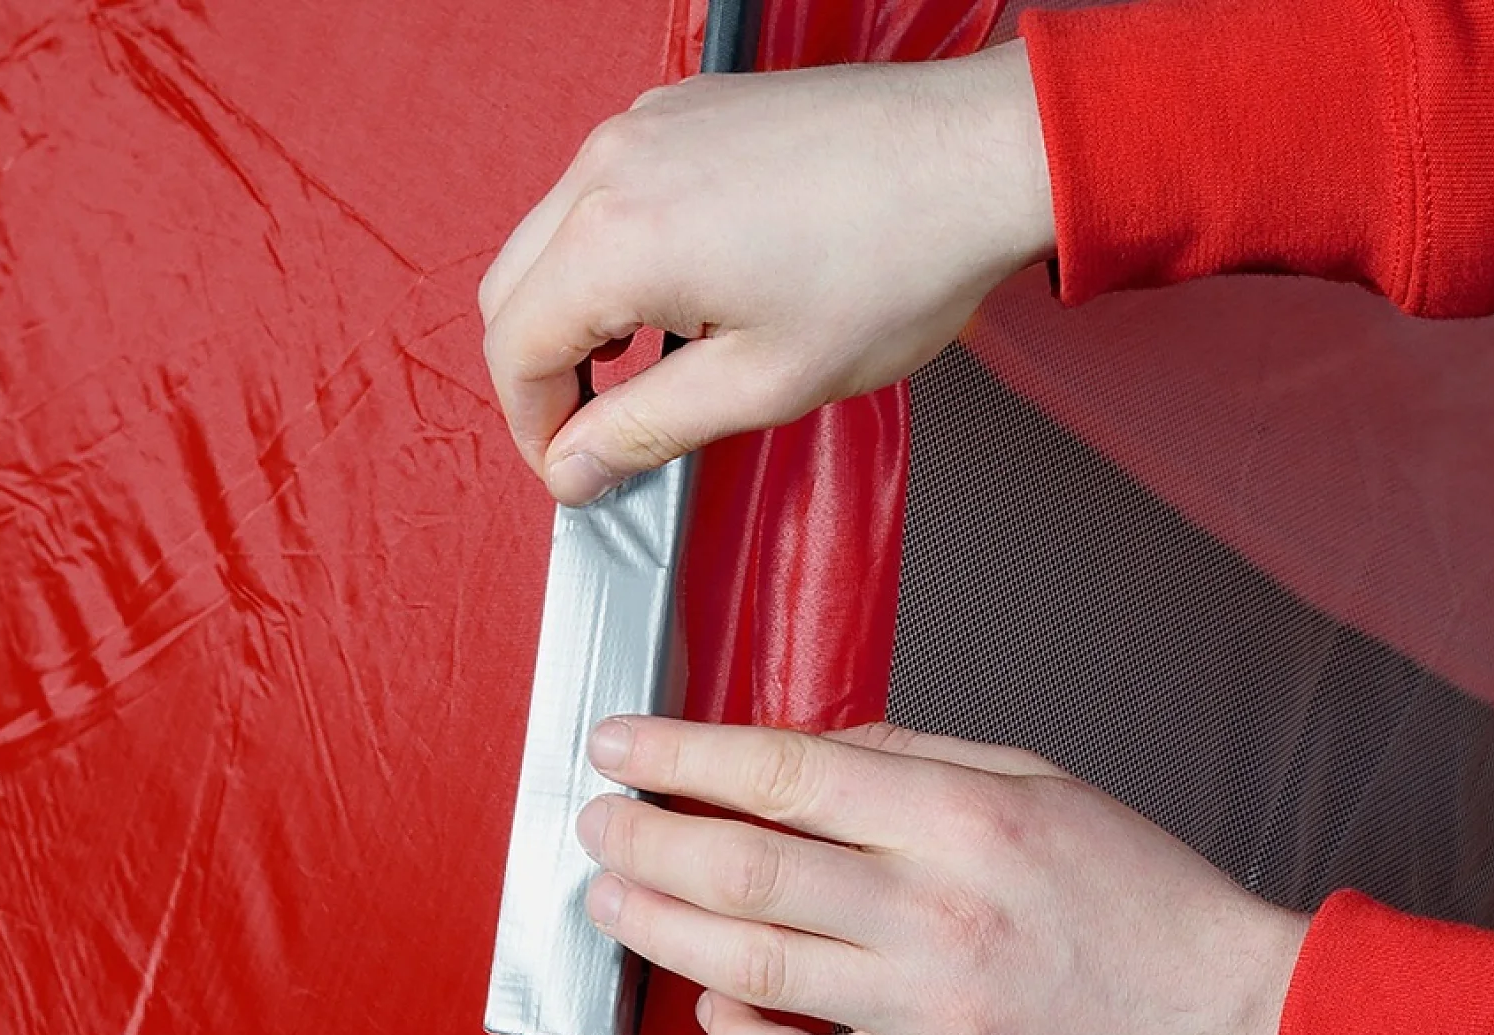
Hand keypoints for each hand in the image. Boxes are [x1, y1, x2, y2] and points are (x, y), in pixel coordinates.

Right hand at [479, 42, 1053, 504]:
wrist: (982, 157)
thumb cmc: (899, 260)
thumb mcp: (764, 383)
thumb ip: (647, 430)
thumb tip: (576, 466)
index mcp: (618, 238)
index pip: (514, 349)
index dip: (533, 427)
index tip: (574, 465)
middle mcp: (611, 166)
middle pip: (511, 288)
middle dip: (541, 371)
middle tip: (601, 429)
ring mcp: (644, 126)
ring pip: (552, 236)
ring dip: (576, 310)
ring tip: (648, 365)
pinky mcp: (681, 109)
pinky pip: (604, 191)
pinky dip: (613, 253)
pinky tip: (682, 293)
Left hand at [577, 717, 1310, 1034]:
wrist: (1227, 1023)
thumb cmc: (1135, 896)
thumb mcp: (1036, 779)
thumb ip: (913, 753)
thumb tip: (799, 748)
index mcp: (962, 818)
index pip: (784, 771)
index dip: (682, 754)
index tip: (622, 745)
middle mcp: (938, 912)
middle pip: (745, 867)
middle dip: (644, 839)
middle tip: (597, 823)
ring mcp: (929, 1012)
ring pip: (750, 963)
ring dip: (658, 926)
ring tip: (612, 899)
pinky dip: (733, 1029)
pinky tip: (708, 991)